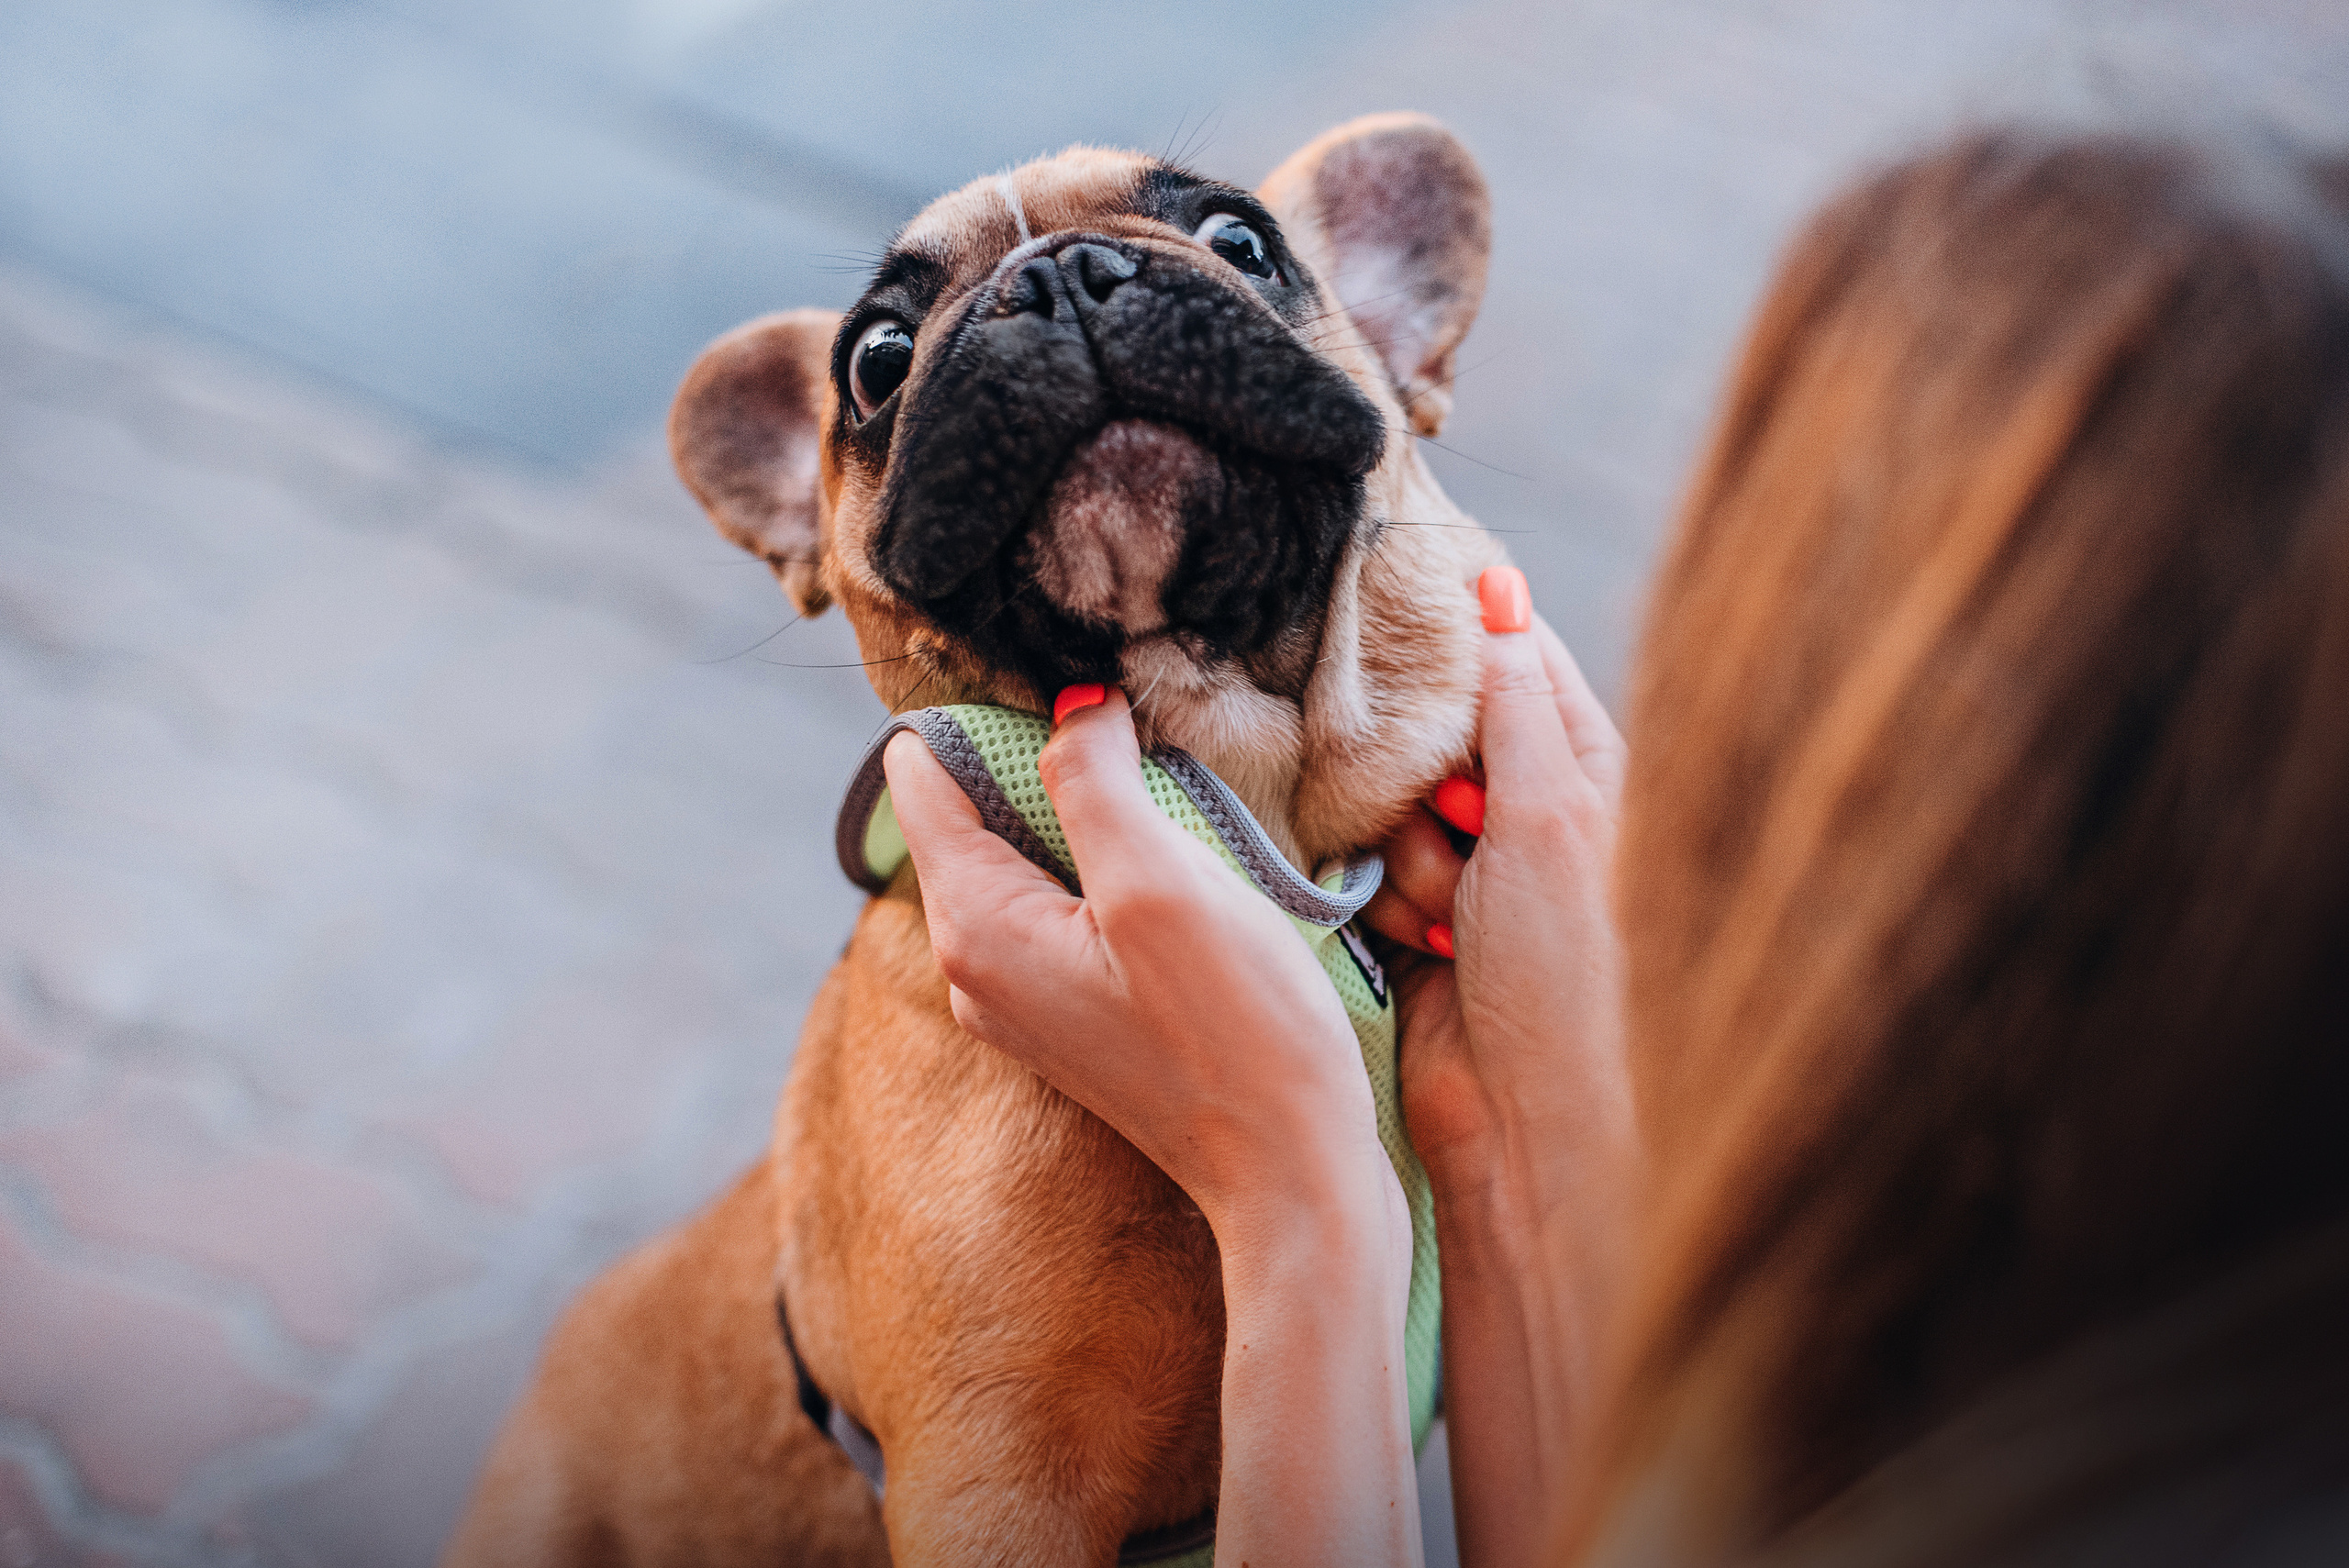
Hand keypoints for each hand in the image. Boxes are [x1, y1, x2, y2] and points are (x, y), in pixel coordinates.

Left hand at [883, 689, 1397, 1237]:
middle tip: (1125, 719)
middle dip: (1036, 755)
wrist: (1293, 1172)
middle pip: (971, 812)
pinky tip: (1172, 855)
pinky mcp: (1075, 1014)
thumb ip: (1092, 780)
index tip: (1063, 682)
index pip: (921, 776)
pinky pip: (1062, 905)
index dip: (984, 711)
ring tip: (1158, 778)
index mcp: (972, 927)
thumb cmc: (1238, 1031)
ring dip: (1080, 809)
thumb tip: (1069, 703)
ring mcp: (1022, 997)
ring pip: (1021, 857)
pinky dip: (1103, 862)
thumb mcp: (1161, 881)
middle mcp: (972, 967)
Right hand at [1363, 584, 1629, 1195]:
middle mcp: (1531, 809)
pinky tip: (1426, 944)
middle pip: (1437, 730)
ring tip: (1454, 918)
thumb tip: (1497, 585)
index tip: (1398, 620)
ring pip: (1394, 801)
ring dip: (1412, 856)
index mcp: (1587, 769)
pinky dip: (1391, 901)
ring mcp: (1474, 865)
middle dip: (1431, 780)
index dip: (1460, 644)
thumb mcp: (1546, 814)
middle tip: (1463, 826)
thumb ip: (1509, 698)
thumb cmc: (1567, 973)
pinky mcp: (1420, 916)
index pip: (1515, 660)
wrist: (1524, 1120)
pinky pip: (1374, 866)